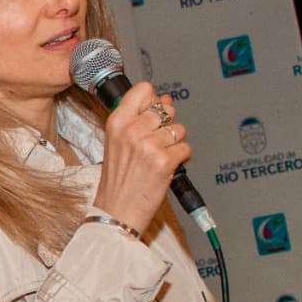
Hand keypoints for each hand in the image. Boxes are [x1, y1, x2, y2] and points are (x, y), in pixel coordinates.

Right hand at [92, 82, 190, 231]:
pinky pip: (185, 148)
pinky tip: (167, 167)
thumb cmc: (117, 181)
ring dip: (175, 143)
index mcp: (117, 122)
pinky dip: (181, 158)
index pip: (143, 90)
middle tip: (156, 143)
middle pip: (165, 109)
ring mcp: (149, 145)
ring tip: (160, 157)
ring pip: (178, 129)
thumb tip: (165, 100)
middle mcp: (132, 130)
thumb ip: (138, 119)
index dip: (153, 100)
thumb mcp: (117, 143)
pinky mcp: (165, 161)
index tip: (152, 112)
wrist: (116, 212)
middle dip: (166, 125)